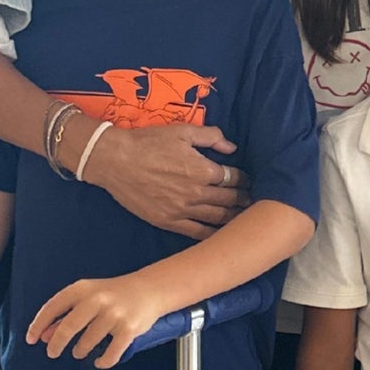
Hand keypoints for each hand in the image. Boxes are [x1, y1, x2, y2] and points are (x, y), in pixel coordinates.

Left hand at [26, 274, 167, 369]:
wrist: (149, 289)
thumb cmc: (112, 295)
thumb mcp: (87, 298)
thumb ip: (65, 315)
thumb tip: (44, 337)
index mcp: (83, 288)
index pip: (53, 306)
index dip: (39, 324)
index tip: (30, 339)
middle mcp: (98, 300)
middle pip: (68, 327)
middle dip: (56, 344)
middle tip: (52, 353)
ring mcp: (114, 315)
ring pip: (87, 343)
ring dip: (80, 351)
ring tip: (81, 350)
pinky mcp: (129, 329)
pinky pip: (110, 354)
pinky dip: (102, 362)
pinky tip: (99, 361)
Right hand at [83, 123, 250, 238]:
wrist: (116, 161)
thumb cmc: (148, 143)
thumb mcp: (182, 131)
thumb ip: (210, 137)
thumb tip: (231, 147)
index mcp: (203, 170)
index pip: (234, 177)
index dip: (244, 179)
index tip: (250, 181)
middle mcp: (197, 193)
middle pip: (229, 200)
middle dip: (244, 200)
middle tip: (253, 201)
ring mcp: (182, 210)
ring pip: (217, 218)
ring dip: (234, 218)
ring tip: (244, 219)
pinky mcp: (168, 222)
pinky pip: (197, 233)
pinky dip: (213, 236)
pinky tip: (223, 238)